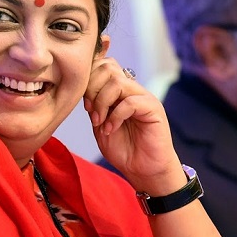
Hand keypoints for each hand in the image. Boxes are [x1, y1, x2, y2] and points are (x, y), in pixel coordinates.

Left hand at [85, 58, 179, 189]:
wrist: (144, 171)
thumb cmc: (124, 150)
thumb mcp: (100, 125)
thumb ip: (94, 105)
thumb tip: (82, 87)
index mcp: (119, 91)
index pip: (102, 65)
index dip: (89, 80)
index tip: (85, 106)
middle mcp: (132, 90)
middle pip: (108, 67)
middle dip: (92, 89)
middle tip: (91, 113)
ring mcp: (143, 97)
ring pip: (116, 82)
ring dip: (102, 103)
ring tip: (100, 123)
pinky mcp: (153, 108)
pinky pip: (130, 102)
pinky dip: (115, 116)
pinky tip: (110, 130)